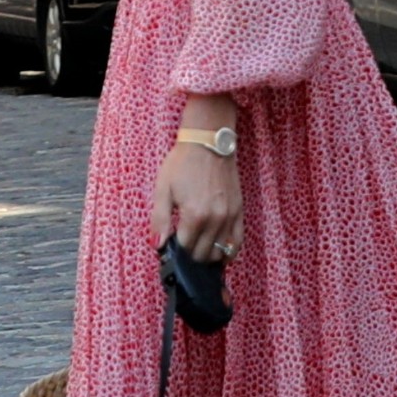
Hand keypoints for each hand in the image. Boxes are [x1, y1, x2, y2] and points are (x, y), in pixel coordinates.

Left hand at [150, 141, 243, 265]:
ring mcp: (229, 216)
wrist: (208, 142)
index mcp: (194, 215)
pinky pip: (237, 242)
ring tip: (197, 245)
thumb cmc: (183, 163)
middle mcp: (215, 219)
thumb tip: (157, 245)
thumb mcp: (163, 189)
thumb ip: (159, 220)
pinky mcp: (239, 211)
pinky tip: (218, 252)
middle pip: (202, 254)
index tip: (170, 241)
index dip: (174, 248)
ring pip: (219, 253)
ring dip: (206, 254)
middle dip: (189, 253)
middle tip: (182, 241)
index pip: (184, 248)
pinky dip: (227, 252)